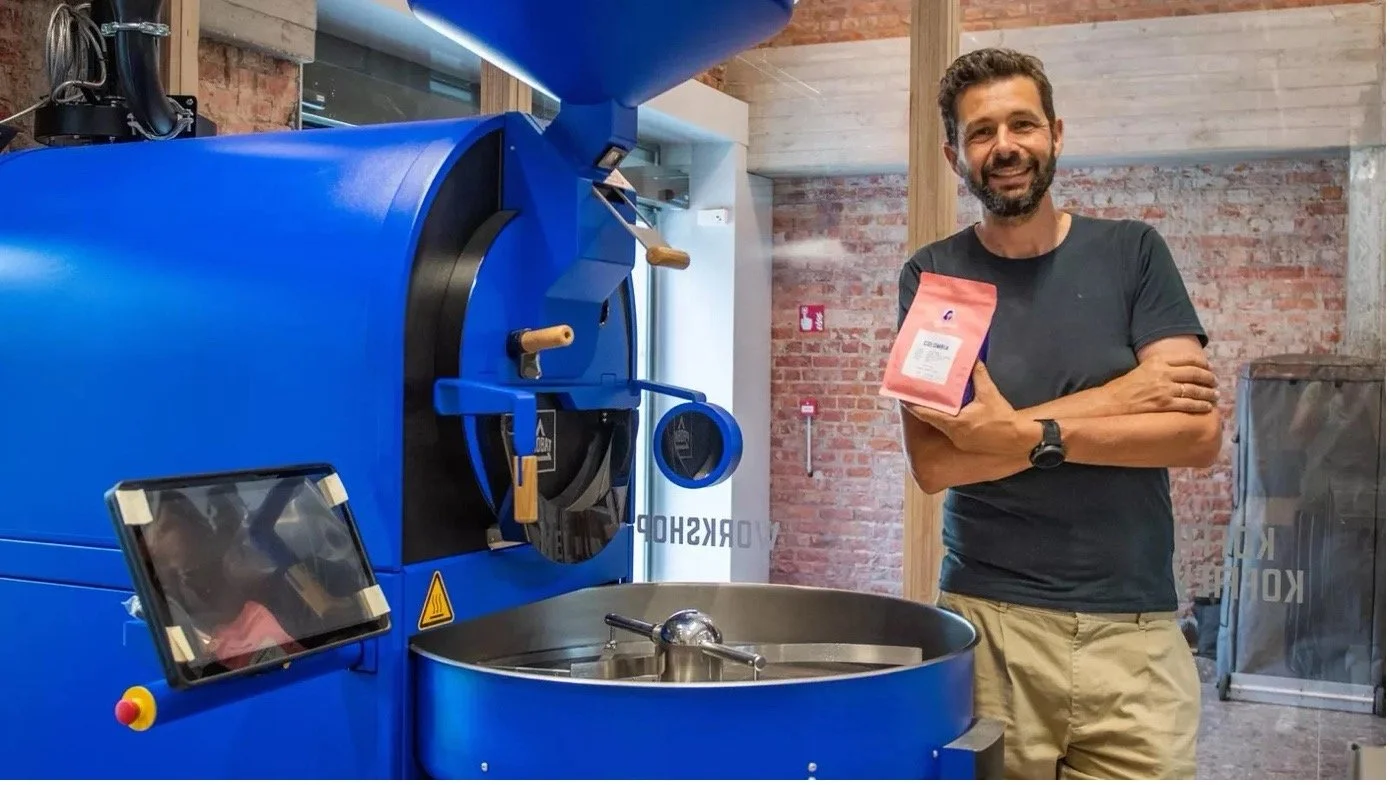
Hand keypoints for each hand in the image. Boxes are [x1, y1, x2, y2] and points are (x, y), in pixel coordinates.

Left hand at [905, 362, 1035, 454]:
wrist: (1017, 439)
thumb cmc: (1002, 417)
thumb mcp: (990, 393)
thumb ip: (979, 375)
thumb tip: (973, 358)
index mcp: (956, 422)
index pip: (927, 414)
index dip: (913, 406)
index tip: (903, 397)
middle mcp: (953, 433)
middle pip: (931, 419)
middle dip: (923, 407)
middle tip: (916, 394)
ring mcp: (958, 440)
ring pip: (940, 425)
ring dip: (934, 414)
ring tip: (929, 400)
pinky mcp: (964, 443)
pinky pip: (949, 430)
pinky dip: (945, 420)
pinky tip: (946, 411)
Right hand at [1104, 354, 1218, 414]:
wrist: (1112, 402)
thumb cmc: (1125, 386)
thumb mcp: (1143, 368)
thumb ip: (1161, 366)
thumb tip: (1180, 370)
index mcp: (1158, 361)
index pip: (1189, 359)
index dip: (1203, 364)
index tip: (1209, 368)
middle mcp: (1164, 373)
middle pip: (1195, 373)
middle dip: (1209, 379)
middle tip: (1215, 383)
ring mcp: (1165, 389)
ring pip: (1195, 390)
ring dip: (1209, 393)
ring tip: (1215, 395)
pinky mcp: (1164, 404)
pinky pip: (1189, 404)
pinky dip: (1201, 405)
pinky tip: (1207, 407)